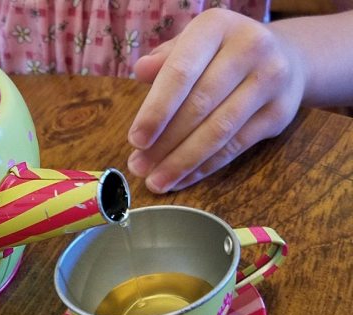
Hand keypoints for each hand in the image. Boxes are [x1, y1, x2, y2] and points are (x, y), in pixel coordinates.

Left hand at [127, 8, 305, 192]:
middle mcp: (250, 48)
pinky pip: (236, 146)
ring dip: (182, 162)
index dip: (156, 110)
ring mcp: (270, 80)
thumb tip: (140, 71)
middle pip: (199, 106)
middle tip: (138, 167)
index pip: (181, 72)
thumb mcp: (192, 43)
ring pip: (219, 131)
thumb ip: (165, 59)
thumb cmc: (220, 54)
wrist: (285, 57)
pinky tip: (183, 179)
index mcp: (217, 26)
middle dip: (164, 143)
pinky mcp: (280, 112)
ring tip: (156, 181)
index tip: (135, 140)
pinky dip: (205, 167)